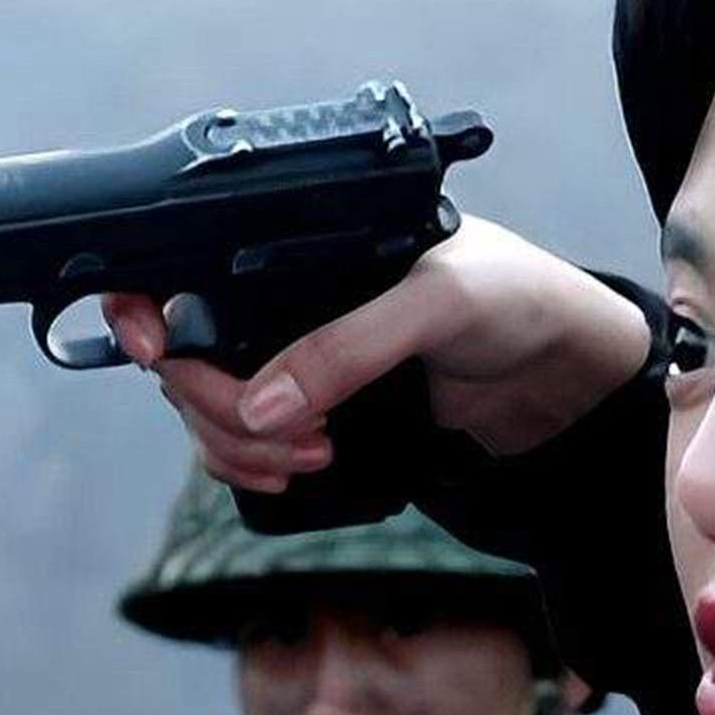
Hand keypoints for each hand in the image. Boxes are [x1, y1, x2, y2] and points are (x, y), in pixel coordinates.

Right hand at [102, 219, 653, 488]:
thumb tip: (259, 404)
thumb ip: (349, 348)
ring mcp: (293, 358)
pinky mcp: (311, 411)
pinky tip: (299, 470)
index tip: (150, 345)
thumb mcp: (437, 305)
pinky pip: (243, 444)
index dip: (150, 308)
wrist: (565, 375)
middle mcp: (284, 297)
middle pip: (186, 356)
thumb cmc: (516, 299)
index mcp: (302, 244)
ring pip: (208, 408)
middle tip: (287, 436)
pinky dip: (253, 465)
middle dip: (218, 406)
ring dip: (236, 445)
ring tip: (311, 456)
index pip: (191, 268)